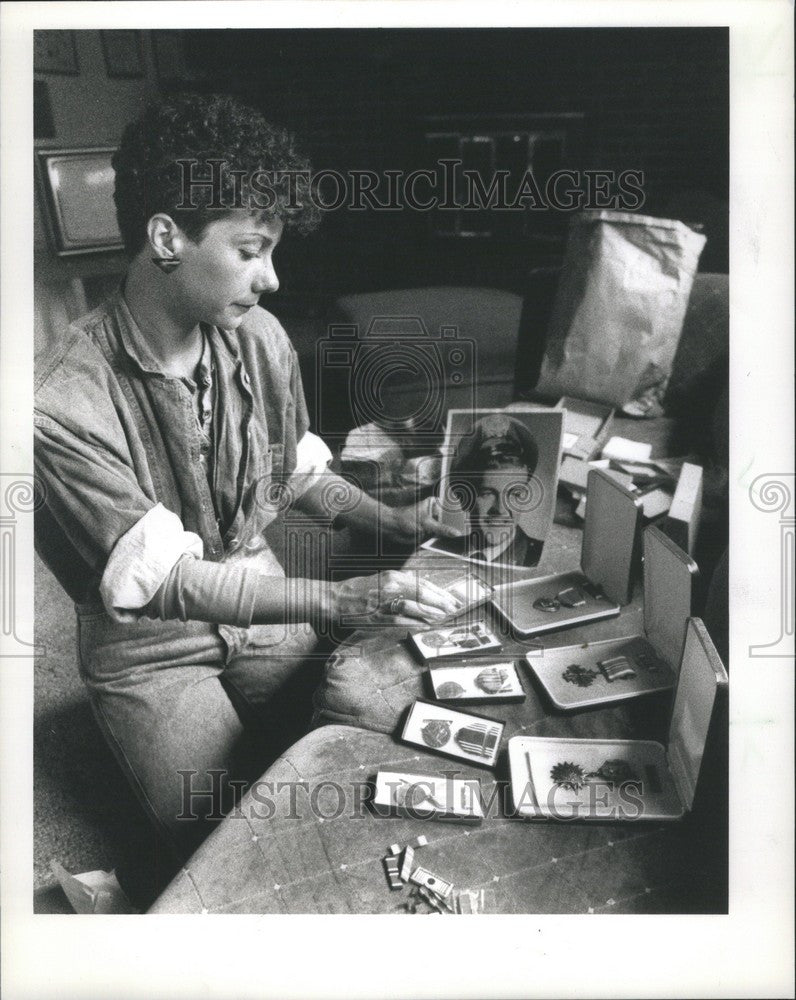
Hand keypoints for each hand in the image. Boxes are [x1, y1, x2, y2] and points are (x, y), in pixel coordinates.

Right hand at [332, 570, 460, 624]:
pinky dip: (414, 623)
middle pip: (421, 593)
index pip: (422, 583)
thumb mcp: (381, 580)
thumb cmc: (359, 590)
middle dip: (439, 601)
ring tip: (442, 617)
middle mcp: (390, 585)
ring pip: (413, 606)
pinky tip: (425, 625)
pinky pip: (400, 619)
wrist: (337, 599)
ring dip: (430, 612)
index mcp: (392, 576)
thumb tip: (417, 583)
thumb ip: (400, 582)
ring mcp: (384, 601)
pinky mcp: (377, 616)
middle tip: (452, 608)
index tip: (450, 598)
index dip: (438, 592)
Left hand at [390, 496, 463, 544]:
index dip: (460, 517)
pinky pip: (440, 539)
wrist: (391, 528)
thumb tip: (456, 533)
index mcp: (436, 504)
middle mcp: (436, 513)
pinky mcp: (430, 534)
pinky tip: (452, 546)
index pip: (452, 510)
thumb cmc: (405, 519)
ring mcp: (433, 524)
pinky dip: (445, 543)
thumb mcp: (426, 523)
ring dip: (452, 537)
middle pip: (450, 521)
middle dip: (457, 528)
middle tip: (467, 535)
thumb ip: (442, 528)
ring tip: (463, 542)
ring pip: (446, 531)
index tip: (468, 524)